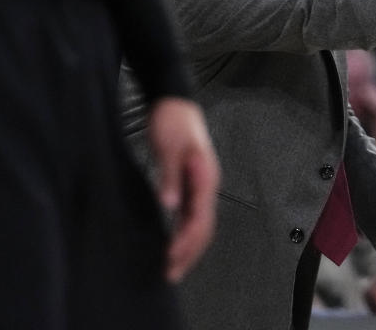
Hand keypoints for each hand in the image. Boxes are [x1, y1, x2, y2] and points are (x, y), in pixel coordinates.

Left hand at [148, 97, 220, 281]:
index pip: (200, 219)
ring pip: (199, 224)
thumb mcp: (168, 148)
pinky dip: (184, 232)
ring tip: (173, 266)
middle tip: (171, 274)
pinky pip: (192, 215)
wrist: (175, 101)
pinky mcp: (191, 183)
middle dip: (189, 253)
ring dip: (188, 246)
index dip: (186, 242)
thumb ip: (170, 177)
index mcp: (205, 177)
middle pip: (204, 228)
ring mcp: (200, 185)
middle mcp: (206, 185)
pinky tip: (174, 241)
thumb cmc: (174, 120)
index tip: (171, 258)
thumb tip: (170, 205)